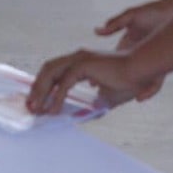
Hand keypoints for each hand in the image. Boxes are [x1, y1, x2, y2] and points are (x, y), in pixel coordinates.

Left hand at [27, 49, 157, 115]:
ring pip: (50, 73)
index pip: (55, 72)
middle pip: (48, 70)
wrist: (142, 71)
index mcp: (82, 61)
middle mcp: (77, 57)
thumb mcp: (107, 97)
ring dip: (40, 92)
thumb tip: (85, 115)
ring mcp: (79, 58)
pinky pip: (63, 83)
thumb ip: (95, 103)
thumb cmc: (129, 81)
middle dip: (36, 88)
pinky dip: (56, 97)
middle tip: (30, 106)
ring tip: (36, 109)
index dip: (43, 86)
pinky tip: (53, 110)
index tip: (37, 102)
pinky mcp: (84, 65)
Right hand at [91, 1, 172, 106]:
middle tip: (104, 97)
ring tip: (121, 102)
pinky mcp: (163, 64)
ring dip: (131, 91)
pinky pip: (155, 81)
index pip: (112, 60)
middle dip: (115, 86)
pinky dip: (149, 90)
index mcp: (128, 42)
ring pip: (140, 81)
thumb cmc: (153, 11)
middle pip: (125, 74)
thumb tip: (96, 31)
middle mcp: (138, 53)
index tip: (92, 82)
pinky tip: (140, 97)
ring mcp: (151, 60)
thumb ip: (114, 24)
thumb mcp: (131, 16)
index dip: (102, 72)